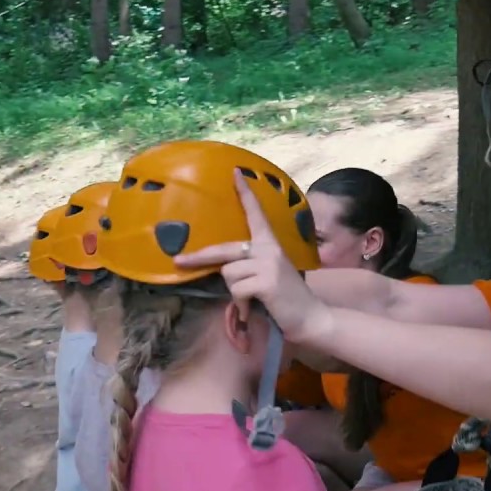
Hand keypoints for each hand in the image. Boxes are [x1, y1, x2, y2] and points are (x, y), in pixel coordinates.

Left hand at [173, 170, 332, 343]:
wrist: (311, 317)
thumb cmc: (287, 298)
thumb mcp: (269, 274)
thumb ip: (251, 265)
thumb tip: (224, 269)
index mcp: (271, 244)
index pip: (256, 214)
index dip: (245, 193)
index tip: (235, 173)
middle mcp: (269, 248)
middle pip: (224, 249)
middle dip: (199, 258)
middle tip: (179, 261)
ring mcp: (268, 263)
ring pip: (228, 273)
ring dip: (235, 293)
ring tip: (251, 301)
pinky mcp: (266, 280)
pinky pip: (237, 291)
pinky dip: (241, 305)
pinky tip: (253, 309)